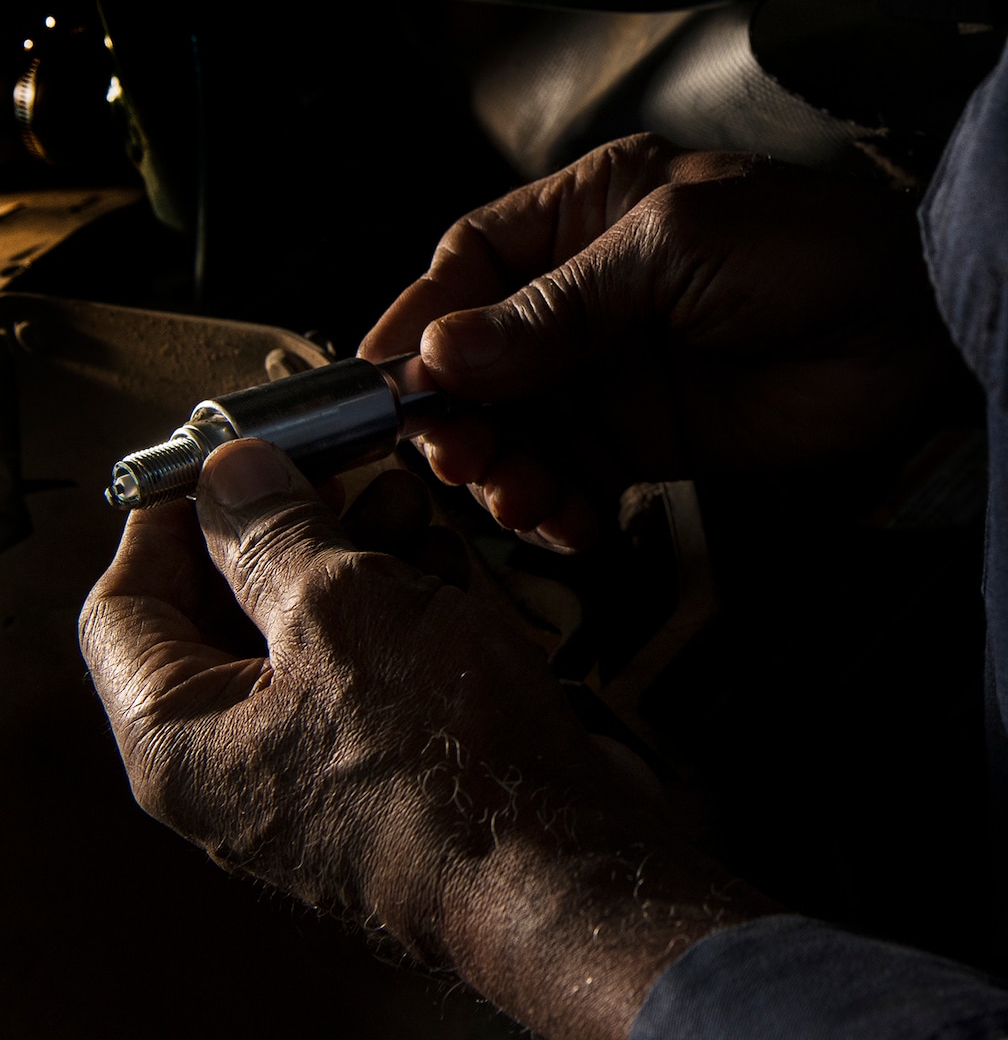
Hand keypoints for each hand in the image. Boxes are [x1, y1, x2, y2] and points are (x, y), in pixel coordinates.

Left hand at [78, 439, 774, 1039]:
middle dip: (286, 526)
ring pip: (317, 638)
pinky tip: (446, 561)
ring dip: (358, 557)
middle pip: (227, 615)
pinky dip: (407, 611)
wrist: (564, 868)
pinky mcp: (403, 771)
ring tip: (408, 498)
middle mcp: (238, 766)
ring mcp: (324, 773)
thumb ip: (274, 533)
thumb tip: (230, 479)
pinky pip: (382, 674)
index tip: (223, 457)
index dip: (167, 517)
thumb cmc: (442, 769)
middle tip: (334, 463)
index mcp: (180, 741)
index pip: (124, 606)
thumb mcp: (344, 608)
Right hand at [358, 136, 965, 551]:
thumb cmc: (812, 250)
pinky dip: (556, 507)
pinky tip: (567, 521)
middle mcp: (588, 293)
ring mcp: (617, 371)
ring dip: (501, 470)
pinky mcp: (652, 439)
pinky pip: (574, 478)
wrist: (914, 327)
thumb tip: (442, 351)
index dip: (418, 321)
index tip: (384, 383)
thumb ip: (560, 307)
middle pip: (477, 360)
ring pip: (517, 429)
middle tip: (458, 456)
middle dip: (456, 414)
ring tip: (519, 496)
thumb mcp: (674, 249)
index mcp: (586, 214)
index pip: (470, 263)